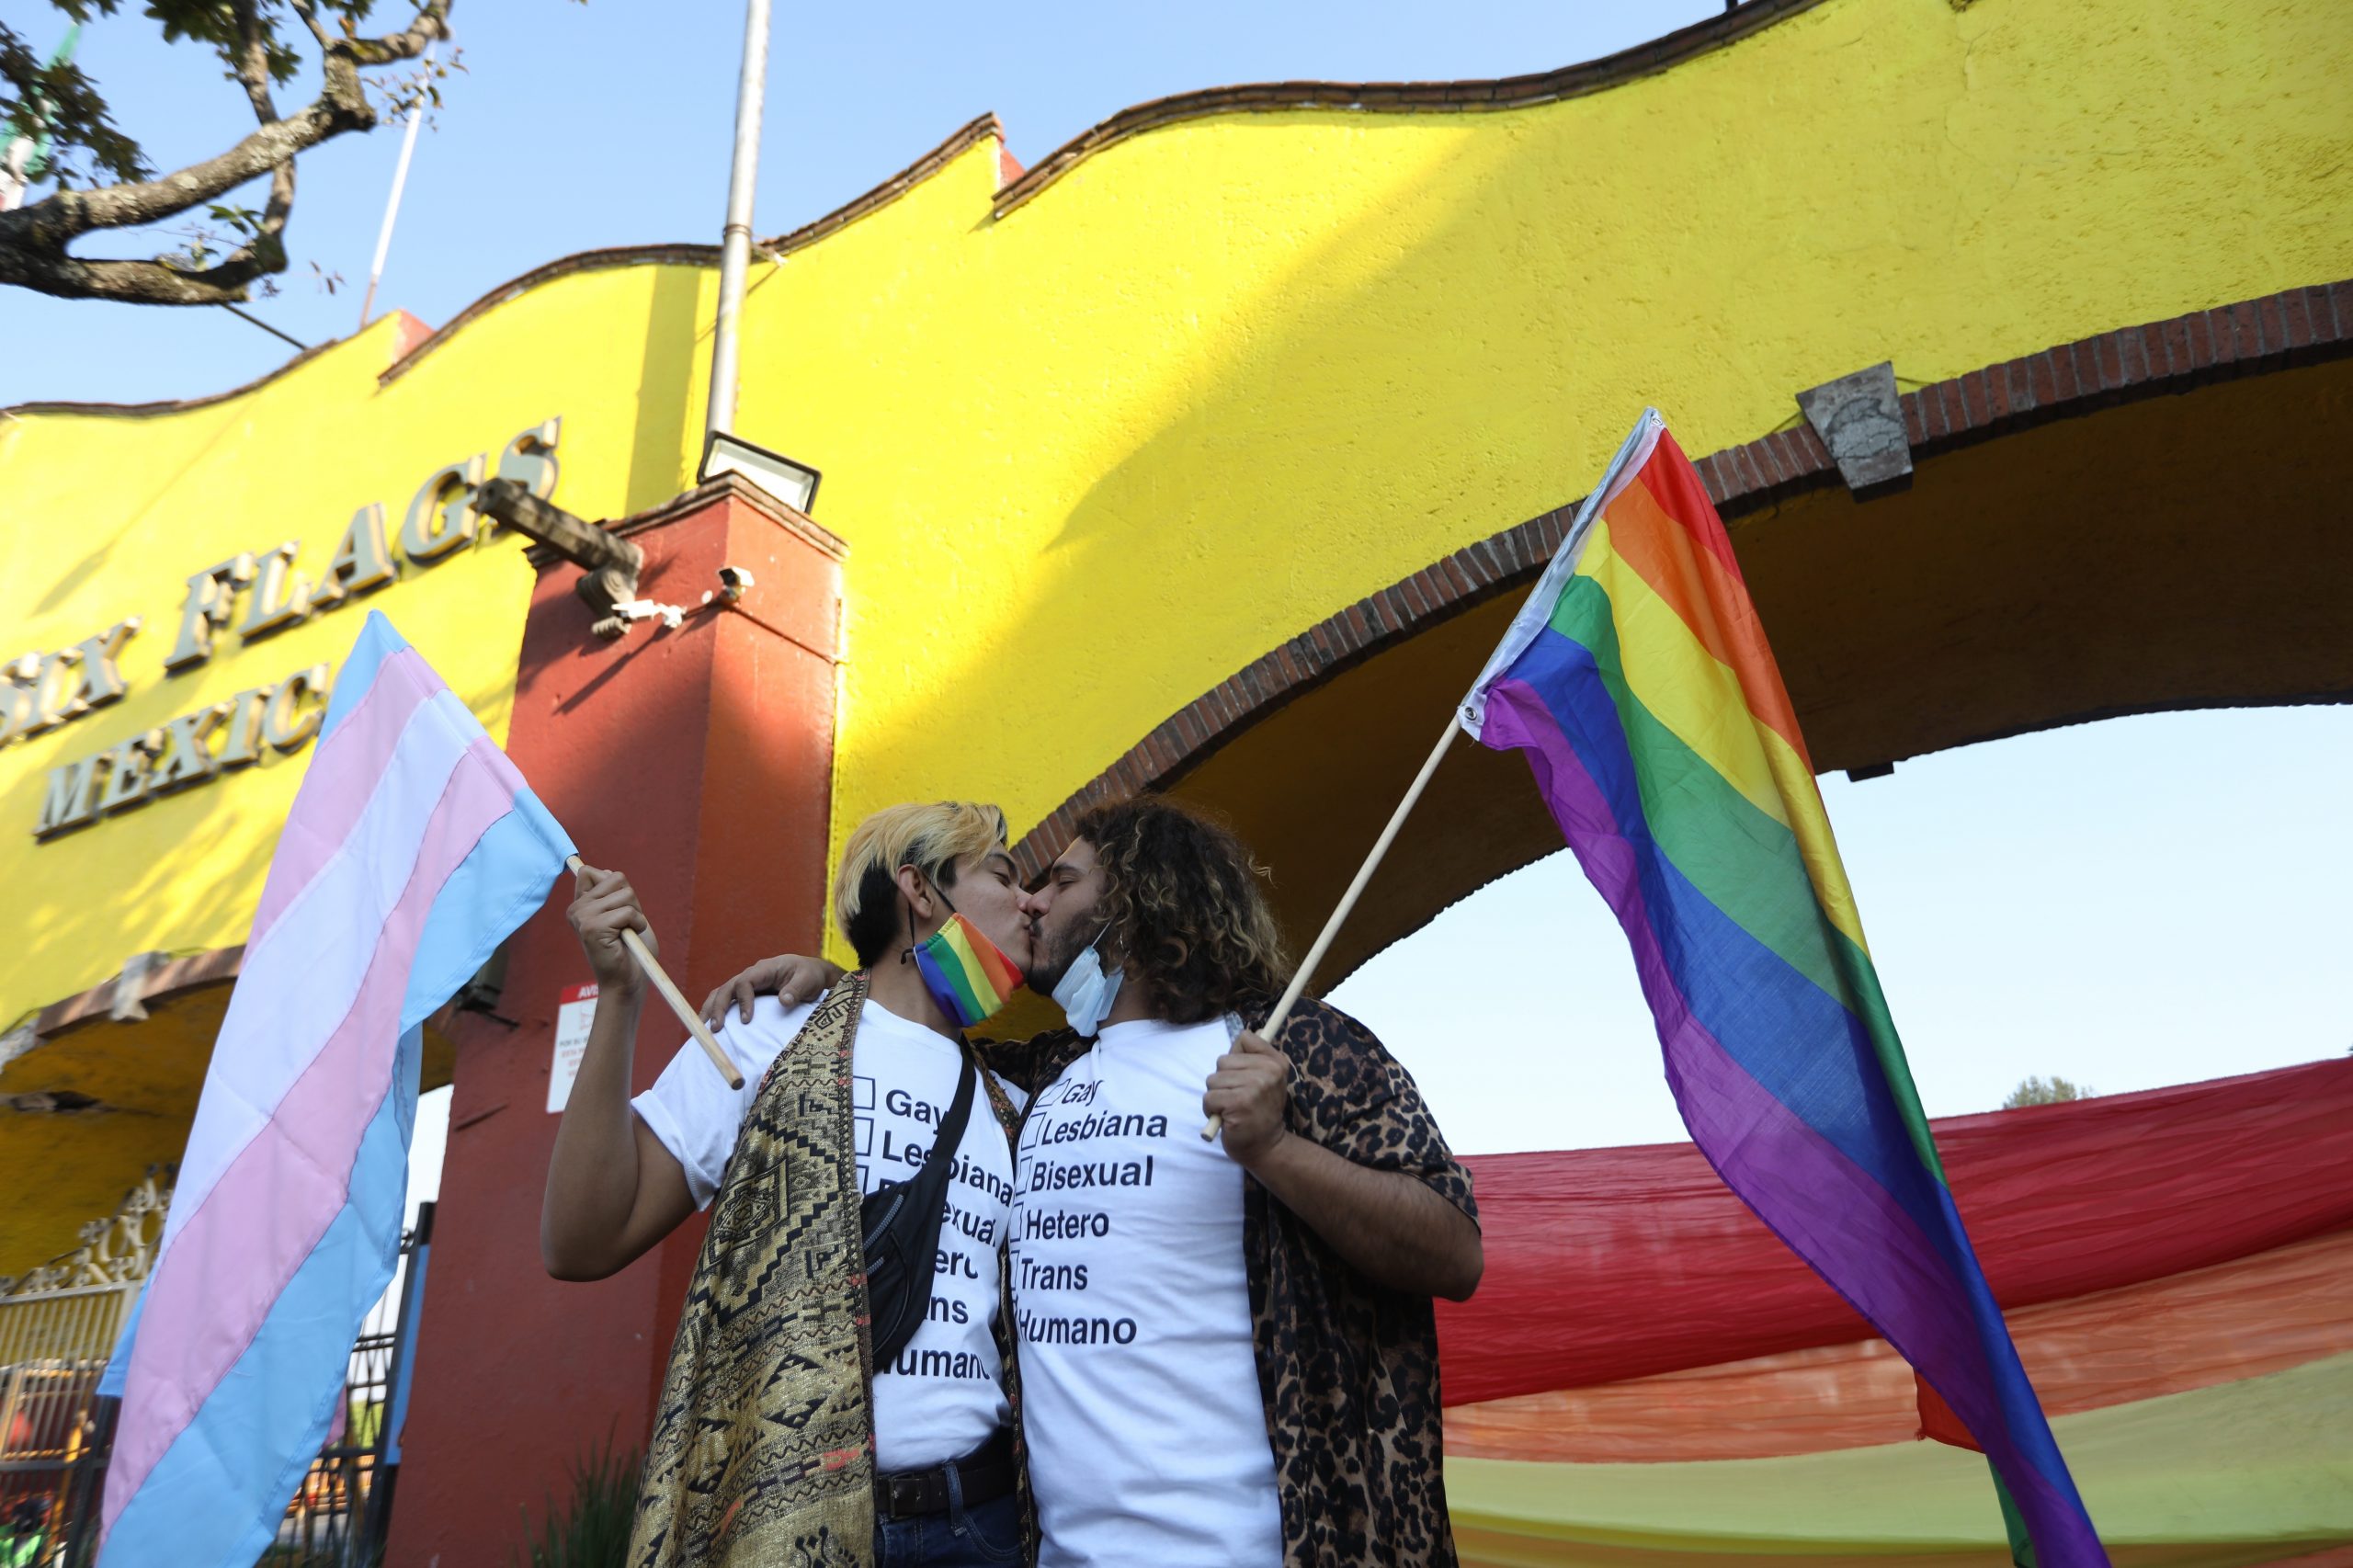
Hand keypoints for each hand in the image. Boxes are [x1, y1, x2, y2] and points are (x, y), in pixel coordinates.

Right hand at [567, 863, 653, 995]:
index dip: (616, 886)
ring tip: (626, 933)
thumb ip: (615, 891)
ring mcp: (581, 917)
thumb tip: (607, 872)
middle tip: (625, 924)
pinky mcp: (591, 928)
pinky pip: (627, 911)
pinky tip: (628, 938)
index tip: (617, 910)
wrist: (628, 981)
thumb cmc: (631, 948)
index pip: (592, 871)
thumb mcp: (624, 911)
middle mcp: (576, 909)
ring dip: (636, 913)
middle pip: (615, 878)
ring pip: (625, 893)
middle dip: (631, 900)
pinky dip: (637, 924)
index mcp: (580, 904)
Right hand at [699, 953, 845, 1028]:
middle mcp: (751, 976)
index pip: (745, 982)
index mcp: (764, 969)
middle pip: (727, 988)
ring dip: (710, 1010)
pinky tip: (708, 1026)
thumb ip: (796, 989)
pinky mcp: (746, 995)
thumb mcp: (808, 980)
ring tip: (702, 1030)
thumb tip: (783, 1001)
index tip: (745, 1020)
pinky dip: (715, 1012)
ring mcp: (746, 985)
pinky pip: (726, 1001)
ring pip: (721, 994)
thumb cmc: (809, 975)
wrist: (811, 975)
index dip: (742, 1000)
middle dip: (719, 1008)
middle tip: (715, 1028)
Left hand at [1203, 1031, 1291, 1169]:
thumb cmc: (1259, 1112)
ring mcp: (1254, 1087)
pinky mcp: (1238, 1103)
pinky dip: (1211, 1110)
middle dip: (1222, 1081)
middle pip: (1222, 1060)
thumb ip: (1254, 1057)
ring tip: (1232, 1108)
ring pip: (1213, 1079)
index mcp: (1277, 1062)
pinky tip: (1226, 1118)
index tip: (1246, 1077)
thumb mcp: (1266, 1080)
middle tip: (1237, 1098)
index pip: (1245, 1038)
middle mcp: (1269, 1072)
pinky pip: (1209, 1097)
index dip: (1237, 1058)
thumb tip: (1243, 1033)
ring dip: (1216, 1097)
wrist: (1266, 1147)